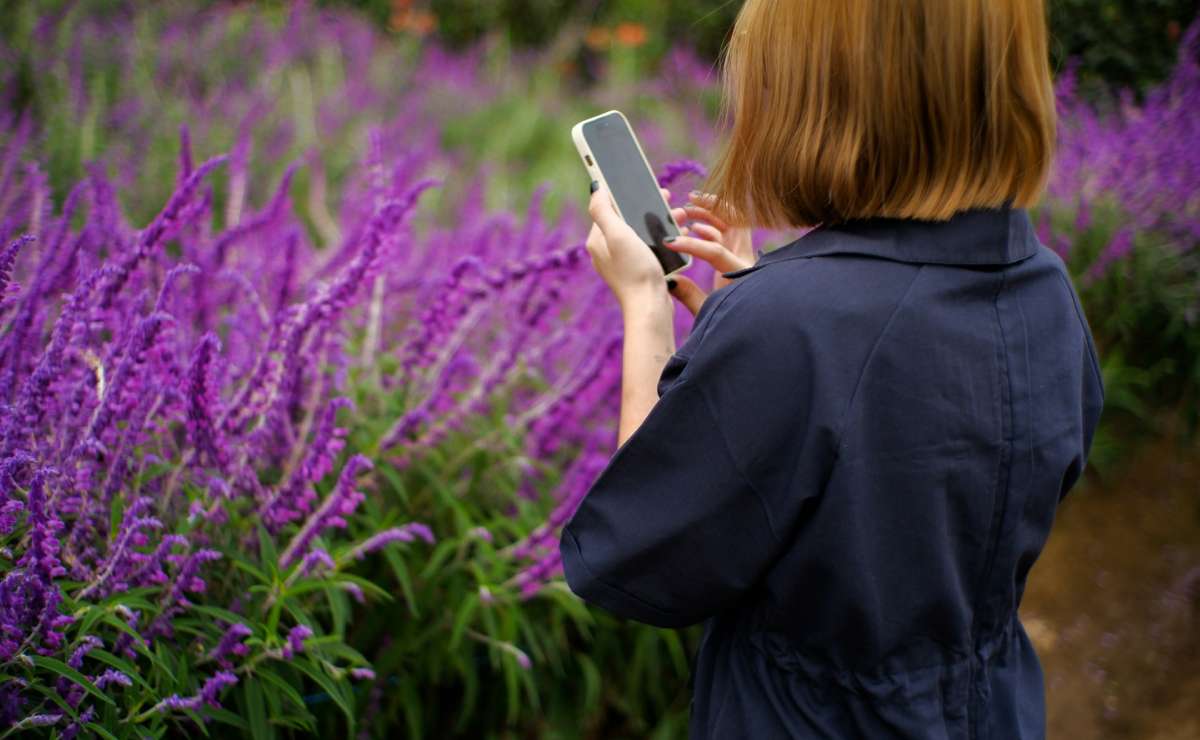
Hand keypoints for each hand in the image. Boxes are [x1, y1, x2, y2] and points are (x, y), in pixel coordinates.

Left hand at [585, 182, 677, 311]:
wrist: (650, 307)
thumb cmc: (634, 271)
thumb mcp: (617, 235)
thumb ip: (603, 210)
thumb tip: (595, 187)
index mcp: (598, 240)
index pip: (609, 208)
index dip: (626, 195)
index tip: (644, 186)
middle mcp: (607, 251)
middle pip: (627, 219)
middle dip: (647, 206)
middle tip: (666, 196)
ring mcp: (624, 262)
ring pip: (642, 232)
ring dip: (660, 221)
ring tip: (680, 215)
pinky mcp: (639, 270)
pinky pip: (651, 246)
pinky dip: (664, 237)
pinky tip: (679, 234)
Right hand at [663, 191, 755, 315]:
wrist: (757, 326)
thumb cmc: (734, 323)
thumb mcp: (707, 313)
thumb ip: (688, 295)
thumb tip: (670, 279)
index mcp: (740, 275)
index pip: (716, 250)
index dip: (692, 245)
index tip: (670, 242)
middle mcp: (746, 259)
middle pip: (735, 220)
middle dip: (711, 207)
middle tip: (689, 201)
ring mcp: (744, 255)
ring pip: (731, 222)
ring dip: (710, 213)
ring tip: (688, 209)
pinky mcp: (739, 257)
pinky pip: (727, 232)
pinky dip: (710, 226)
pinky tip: (695, 228)